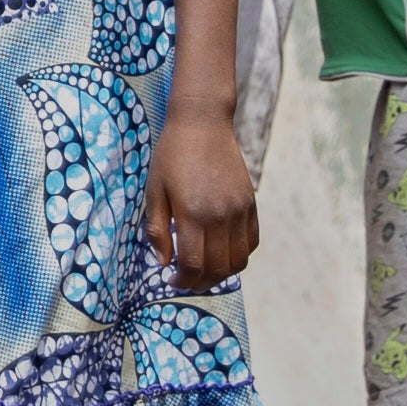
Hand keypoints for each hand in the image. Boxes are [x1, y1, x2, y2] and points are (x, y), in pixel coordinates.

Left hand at [145, 119, 257, 288]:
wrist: (203, 123)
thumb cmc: (172, 155)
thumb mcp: (154, 190)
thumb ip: (156, 229)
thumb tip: (163, 263)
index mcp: (192, 214)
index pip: (193, 265)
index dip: (182, 280)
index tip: (171, 281)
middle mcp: (220, 216)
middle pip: (217, 268)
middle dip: (200, 282)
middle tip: (185, 281)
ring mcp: (239, 211)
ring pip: (239, 260)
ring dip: (221, 273)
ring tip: (204, 271)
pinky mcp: (250, 204)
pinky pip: (251, 242)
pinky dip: (239, 255)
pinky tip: (221, 252)